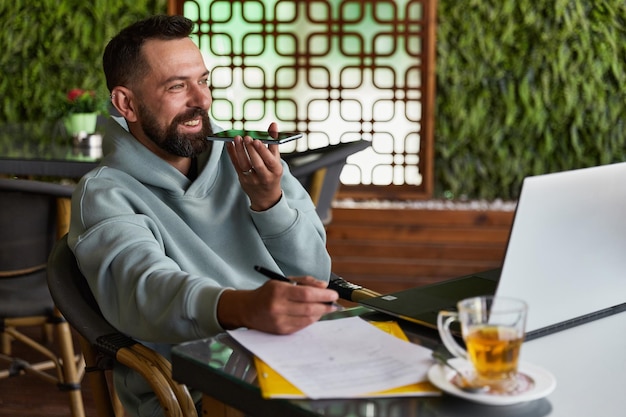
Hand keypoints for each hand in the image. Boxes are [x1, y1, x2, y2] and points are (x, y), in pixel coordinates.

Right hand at [217, 276, 339, 333]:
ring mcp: (279, 321)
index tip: (333, 294)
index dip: (323, 295)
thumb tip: (324, 286)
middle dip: (325, 306)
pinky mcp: (281, 331)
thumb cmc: (267, 293)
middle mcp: (278, 307)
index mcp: (278, 291)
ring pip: (308, 319)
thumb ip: (305, 281)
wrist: (248, 309)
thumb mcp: (283, 281)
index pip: (306, 294)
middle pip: (309, 308)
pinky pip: (302, 326)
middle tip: (334, 303)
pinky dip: (311, 320)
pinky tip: (314, 314)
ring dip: (321, 314)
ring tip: (325, 308)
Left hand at [226, 122, 282, 210]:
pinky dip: (232, 153)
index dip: (262, 150)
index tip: (257, 140)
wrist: (266, 196)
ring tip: (237, 138)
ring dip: (240, 150)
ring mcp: (252, 179)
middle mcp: (264, 177)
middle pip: (256, 163)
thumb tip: (273, 124)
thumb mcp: (276, 160)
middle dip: (250, 149)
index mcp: (275, 171)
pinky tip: (229, 143)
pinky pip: (236, 165)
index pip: (269, 160)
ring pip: (245, 164)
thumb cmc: (272, 173)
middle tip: (246, 137)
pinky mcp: (242, 179)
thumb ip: (274, 142)